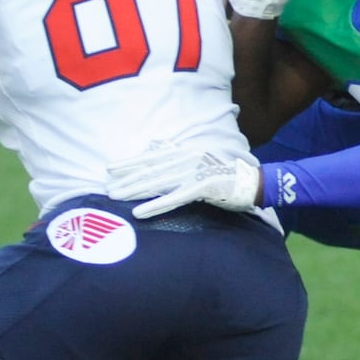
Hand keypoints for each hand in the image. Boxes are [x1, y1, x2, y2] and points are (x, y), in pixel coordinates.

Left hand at [107, 140, 261, 217]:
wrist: (253, 182)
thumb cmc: (226, 174)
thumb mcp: (201, 159)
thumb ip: (177, 154)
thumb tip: (155, 146)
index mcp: (188, 151)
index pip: (154, 157)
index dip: (131, 163)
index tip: (110, 168)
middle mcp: (189, 158)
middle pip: (152, 170)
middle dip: (127, 178)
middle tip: (106, 187)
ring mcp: (196, 171)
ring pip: (159, 183)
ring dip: (135, 191)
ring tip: (115, 197)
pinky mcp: (203, 187)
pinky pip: (174, 198)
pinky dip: (155, 205)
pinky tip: (139, 213)